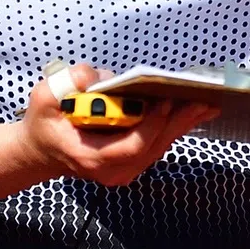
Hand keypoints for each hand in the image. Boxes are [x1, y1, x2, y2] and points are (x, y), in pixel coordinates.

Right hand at [12, 64, 216, 188]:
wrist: (41, 150)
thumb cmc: (45, 123)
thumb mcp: (45, 97)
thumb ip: (69, 83)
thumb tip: (100, 77)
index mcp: (91, 157)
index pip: (132, 146)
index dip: (151, 124)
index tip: (166, 101)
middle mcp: (112, 171)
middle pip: (154, 147)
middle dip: (179, 122)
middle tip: (205, 101)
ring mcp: (123, 171)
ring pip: (160, 147)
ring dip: (183, 125)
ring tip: (208, 104)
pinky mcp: (132, 162)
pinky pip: (157, 144)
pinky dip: (174, 127)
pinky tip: (192, 111)